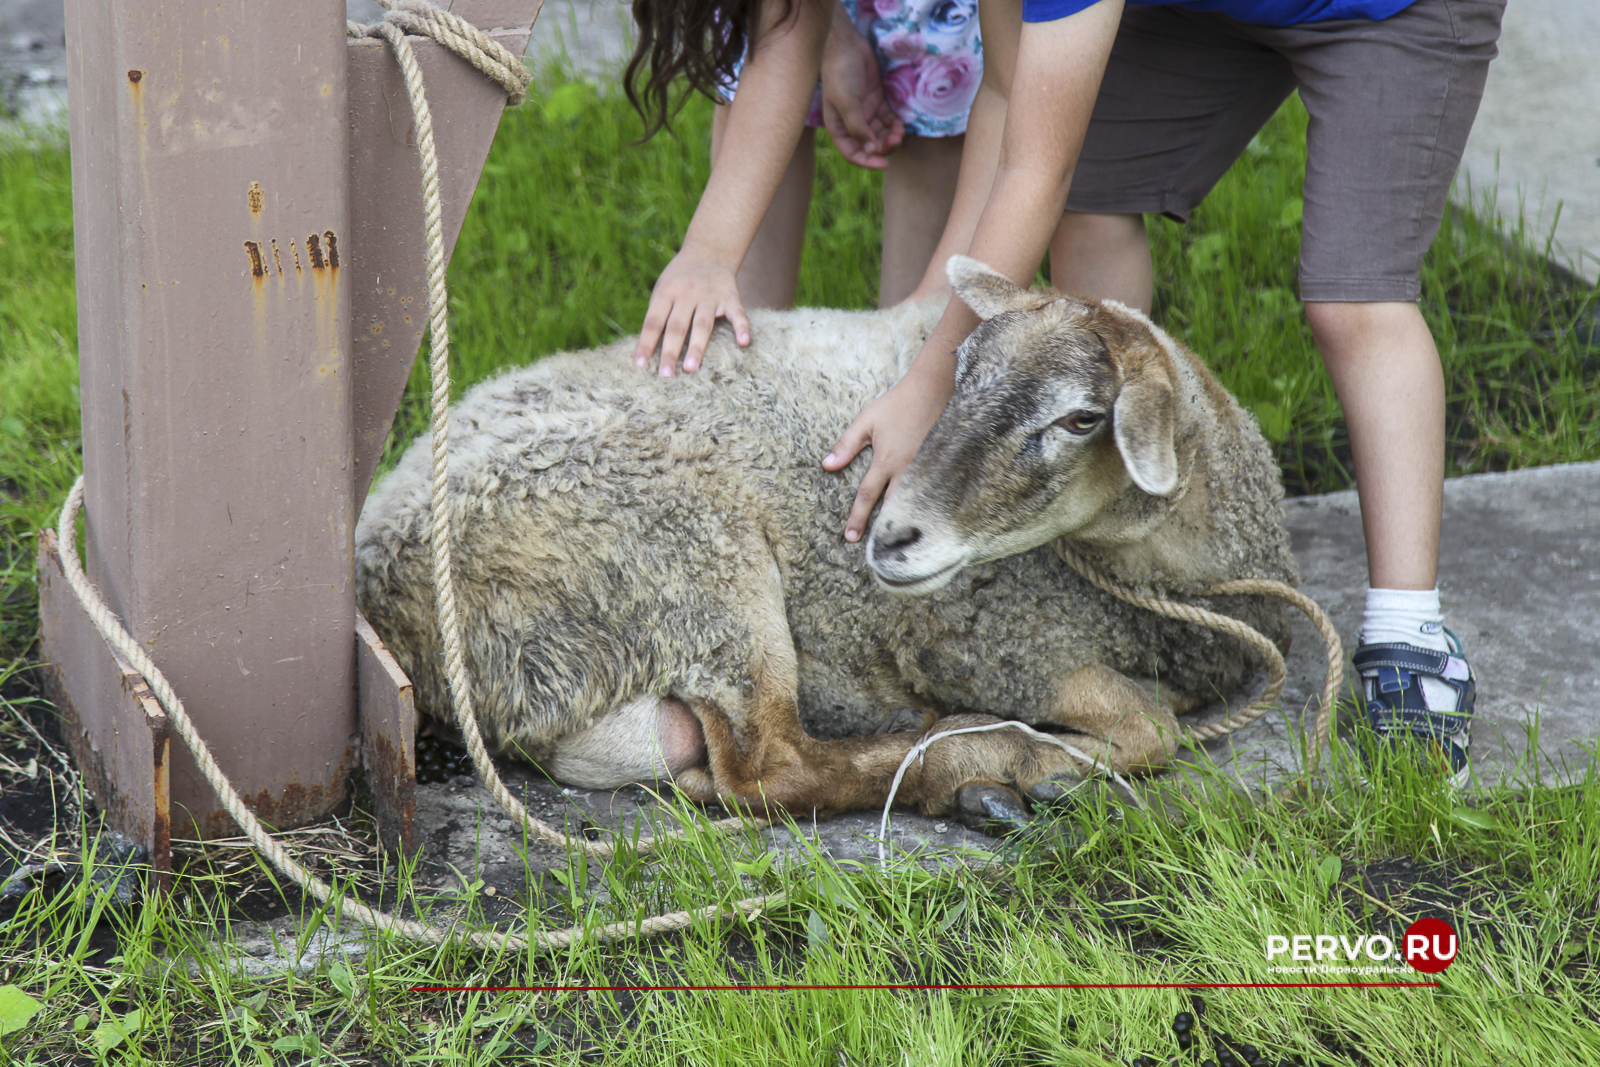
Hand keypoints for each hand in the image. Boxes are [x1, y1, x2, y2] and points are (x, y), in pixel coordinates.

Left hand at [633, 249, 752, 375]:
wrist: (709, 250)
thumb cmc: (680, 279)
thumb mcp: (664, 289)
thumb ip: (659, 315)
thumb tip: (648, 351)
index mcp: (666, 292)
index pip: (654, 322)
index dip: (646, 343)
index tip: (641, 365)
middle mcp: (687, 293)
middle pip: (677, 326)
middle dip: (670, 351)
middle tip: (665, 375)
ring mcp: (710, 295)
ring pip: (702, 324)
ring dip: (697, 347)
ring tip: (690, 369)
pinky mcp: (731, 297)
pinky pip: (737, 314)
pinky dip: (742, 327)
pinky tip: (743, 343)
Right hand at [820, 12, 902, 168]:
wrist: (846, 47)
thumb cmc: (841, 75)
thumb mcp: (847, 103)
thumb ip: (858, 128)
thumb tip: (871, 150)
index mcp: (839, 128)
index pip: (853, 153)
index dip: (868, 161)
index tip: (884, 164)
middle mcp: (852, 124)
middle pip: (870, 145)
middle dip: (884, 147)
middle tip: (896, 140)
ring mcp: (865, 113)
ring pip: (881, 134)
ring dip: (891, 137)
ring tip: (900, 132)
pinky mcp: (876, 102)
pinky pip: (887, 120)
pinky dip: (894, 124)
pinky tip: (901, 124)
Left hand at [823, 366, 954, 541]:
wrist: (935, 388)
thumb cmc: (898, 403)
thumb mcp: (867, 421)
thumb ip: (846, 445)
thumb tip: (827, 466)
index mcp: (886, 461)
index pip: (867, 496)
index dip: (857, 518)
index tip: (850, 538)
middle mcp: (907, 469)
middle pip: (894, 508)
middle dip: (883, 530)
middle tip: (876, 552)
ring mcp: (928, 470)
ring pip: (915, 504)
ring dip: (905, 523)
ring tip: (898, 544)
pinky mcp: (943, 467)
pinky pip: (933, 494)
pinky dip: (926, 509)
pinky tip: (926, 522)